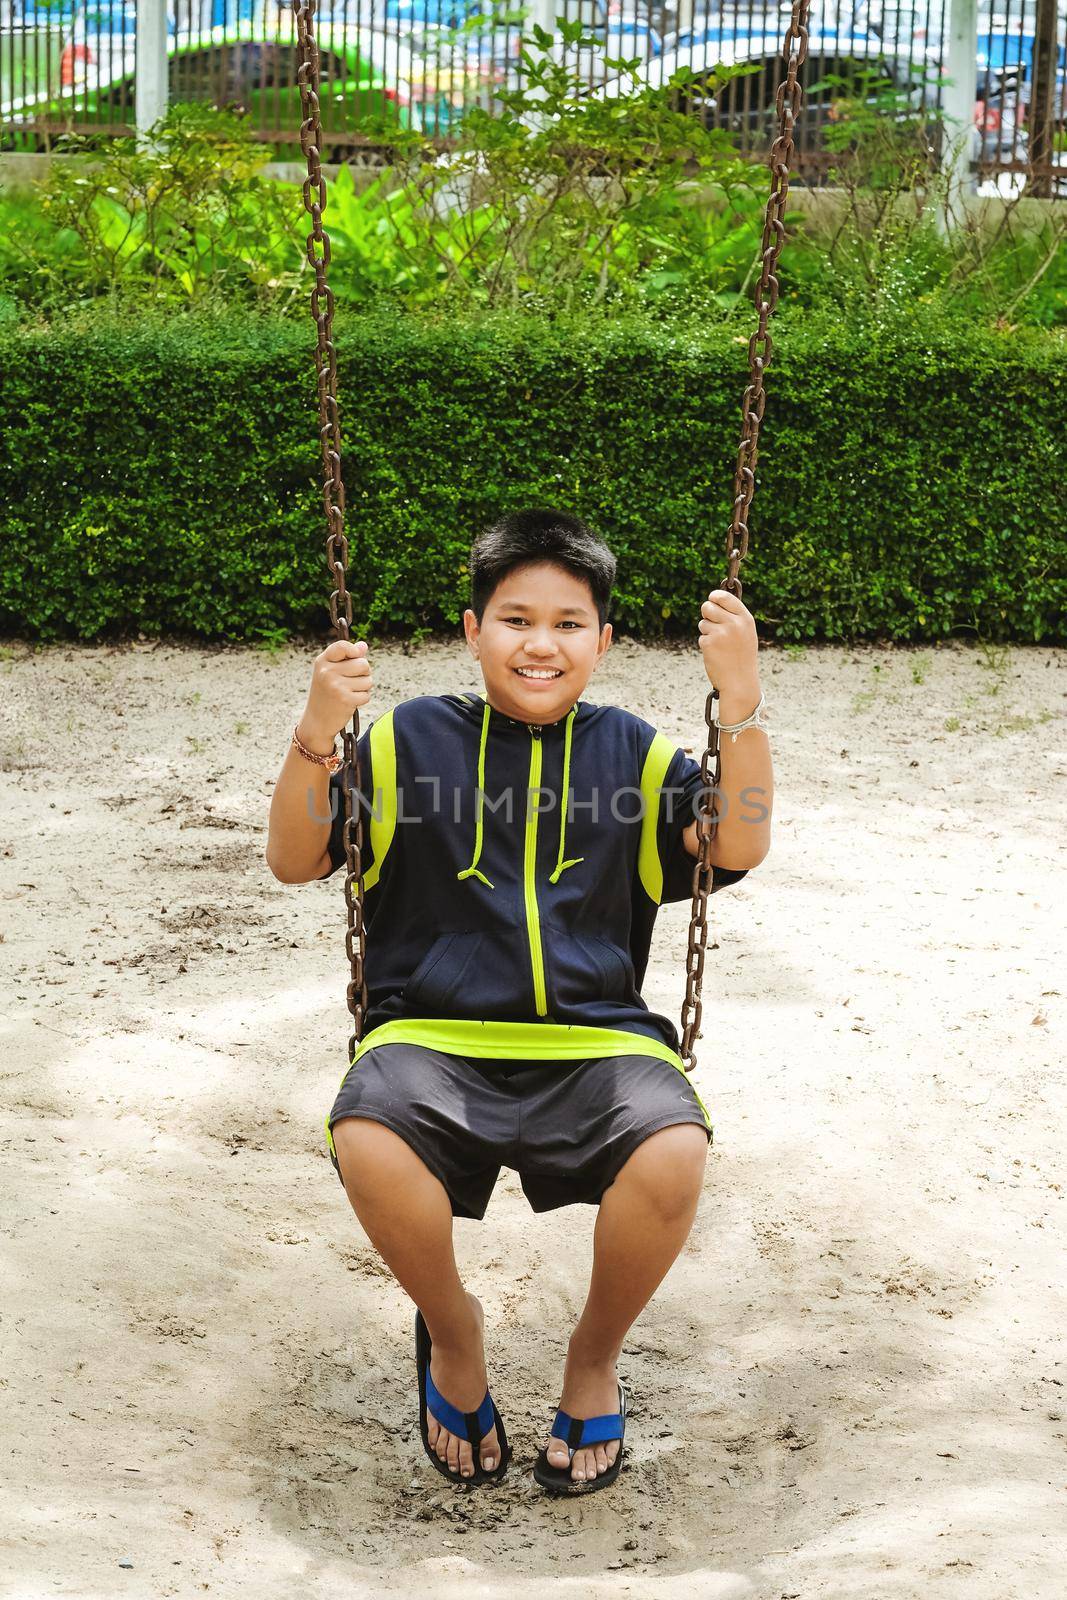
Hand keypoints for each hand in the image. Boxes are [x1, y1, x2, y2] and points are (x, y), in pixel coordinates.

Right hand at [298, 639, 371, 751]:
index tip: (356, 656)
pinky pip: (366, 695)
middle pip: (363, 663)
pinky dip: (362, 699)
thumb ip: (347, 658)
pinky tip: (350, 702)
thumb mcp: (330, 672)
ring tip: (350, 692)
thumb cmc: (326, 694)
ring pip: (368, 680)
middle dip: (363, 673)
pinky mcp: (345, 699)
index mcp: (322, 662)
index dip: (354, 650)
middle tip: (352, 681)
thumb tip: (363, 645)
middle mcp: (327, 672)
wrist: (316, 721)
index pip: (343, 645)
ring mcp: (336, 685)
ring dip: (364, 688)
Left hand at [697, 590, 759, 708]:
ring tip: (719, 645)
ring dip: (707, 631)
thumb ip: (734, 617)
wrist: (739, 682)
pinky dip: (706, 645)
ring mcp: (721, 633)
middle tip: (712, 624)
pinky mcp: (709, 643)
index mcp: (745, 619)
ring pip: (703, 623)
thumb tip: (715, 599)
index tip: (712, 597)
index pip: (725, 597)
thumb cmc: (742, 657)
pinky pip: (701, 637)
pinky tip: (716, 654)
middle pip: (708, 606)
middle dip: (706, 614)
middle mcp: (734, 623)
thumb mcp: (746, 634)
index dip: (715, 596)